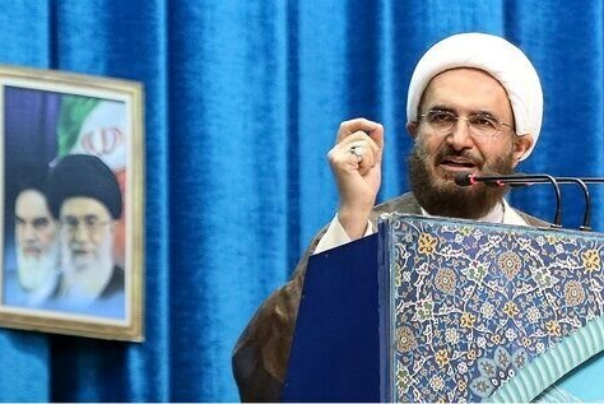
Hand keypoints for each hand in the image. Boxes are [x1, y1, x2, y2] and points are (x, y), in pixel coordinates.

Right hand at [327, 118, 383, 238]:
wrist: (360, 205)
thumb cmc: (365, 186)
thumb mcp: (373, 160)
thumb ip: (375, 143)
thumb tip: (378, 126)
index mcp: (340, 150)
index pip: (347, 126)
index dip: (361, 122)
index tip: (375, 127)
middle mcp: (335, 151)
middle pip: (361, 133)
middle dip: (373, 148)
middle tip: (366, 167)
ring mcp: (336, 156)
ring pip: (363, 141)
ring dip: (370, 157)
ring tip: (362, 172)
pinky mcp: (340, 161)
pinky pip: (363, 150)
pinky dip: (368, 162)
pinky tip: (360, 174)